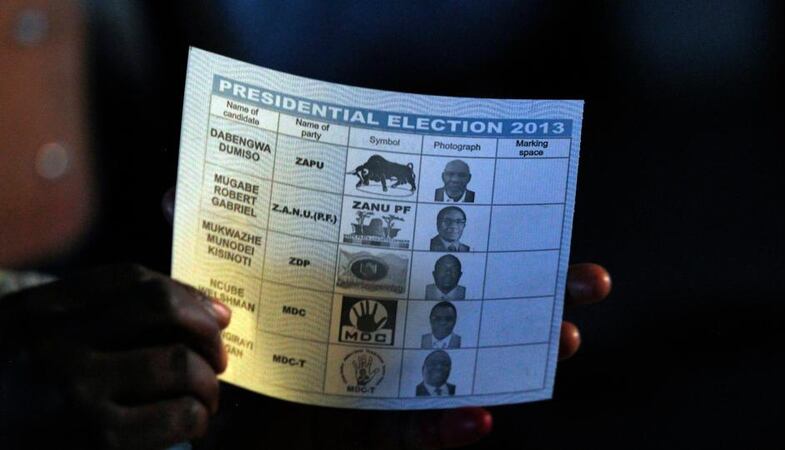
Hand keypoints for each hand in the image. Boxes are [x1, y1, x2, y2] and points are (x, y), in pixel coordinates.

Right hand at [0, 264, 231, 449]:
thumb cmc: (10, 402)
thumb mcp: (27, 345)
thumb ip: (85, 323)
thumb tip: (191, 315)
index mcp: (37, 311)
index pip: (131, 278)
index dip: (187, 293)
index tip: (215, 313)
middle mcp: (54, 342)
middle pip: (162, 307)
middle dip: (207, 330)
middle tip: (218, 357)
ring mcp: (74, 391)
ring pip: (179, 363)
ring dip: (207, 381)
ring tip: (205, 398)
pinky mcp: (98, 440)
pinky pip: (178, 414)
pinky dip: (198, 416)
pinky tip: (191, 422)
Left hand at [163, 187, 610, 448]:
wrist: (200, 426)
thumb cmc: (215, 357)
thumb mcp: (211, 296)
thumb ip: (205, 248)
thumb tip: (171, 190)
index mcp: (353, 298)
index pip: (422, 268)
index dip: (474, 246)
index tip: (532, 221)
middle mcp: (377, 340)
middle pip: (461, 314)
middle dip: (528, 295)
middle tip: (586, 279)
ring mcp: (375, 389)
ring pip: (454, 372)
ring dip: (512, 357)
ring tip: (562, 337)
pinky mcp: (358, 438)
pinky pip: (407, 437)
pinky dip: (442, 430)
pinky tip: (481, 416)